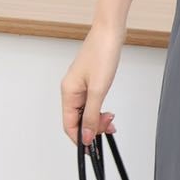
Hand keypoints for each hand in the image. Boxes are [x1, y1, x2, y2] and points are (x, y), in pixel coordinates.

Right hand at [61, 18, 124, 146]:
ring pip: (85, 111)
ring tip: (111, 120)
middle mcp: (71, 90)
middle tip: (109, 129)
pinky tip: (107, 110)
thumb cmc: (102, 54)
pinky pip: (90, 102)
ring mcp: (79, 85)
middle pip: (76, 119)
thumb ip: (92, 115)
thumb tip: (86, 136)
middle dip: (91, 128)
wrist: (110, 32)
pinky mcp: (89, 81)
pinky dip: (99, 109)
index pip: (68, 124)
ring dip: (97, 119)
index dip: (79, 138)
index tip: (91, 148)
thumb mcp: (98, 89)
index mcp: (68, 92)